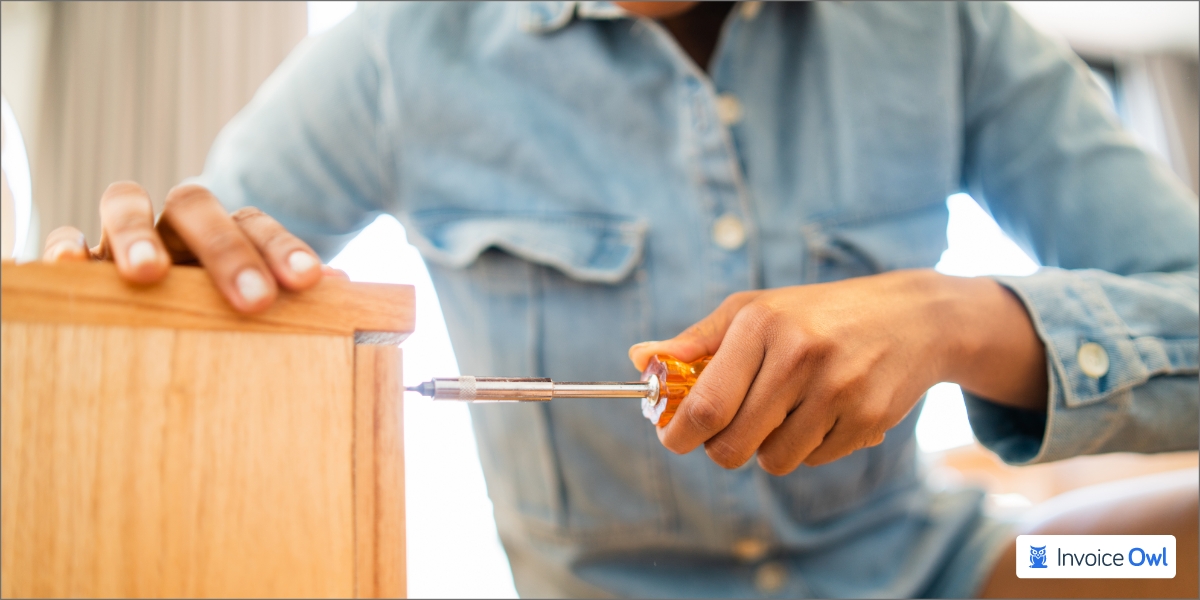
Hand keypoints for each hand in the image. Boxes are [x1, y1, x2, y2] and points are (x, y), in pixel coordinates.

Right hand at [42, 181, 332, 311]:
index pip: (256, 225)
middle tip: (251, 298)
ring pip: (126, 202)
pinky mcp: (78, 257)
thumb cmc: (212, 318)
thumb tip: (345, 288)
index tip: (307, 280)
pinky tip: (69, 265)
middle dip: (225, 248)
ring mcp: (124, 237)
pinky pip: (65, 234)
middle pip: (197, 205)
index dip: (283, 247)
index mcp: (225, 235)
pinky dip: (65, 243)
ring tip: (148, 274)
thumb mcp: (248, 309)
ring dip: (137, 233)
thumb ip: (290, 299)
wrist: (143, 327)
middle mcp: (175, 227)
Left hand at [628, 269, 1046, 474]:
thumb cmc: (816, 315)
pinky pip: (812, 460)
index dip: (679, 433)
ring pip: (773, 461)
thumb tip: (639, 360)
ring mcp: (837, 390)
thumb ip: (696, 342)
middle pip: (734, 445)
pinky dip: (807, 446)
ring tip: (785, 411)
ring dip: (767, 448)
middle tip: (726, 432)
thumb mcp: (755, 311)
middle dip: (721, 448)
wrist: (912, 318)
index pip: (705, 404)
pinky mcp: (867, 419)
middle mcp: (799, 356)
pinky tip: (823, 412)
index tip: (672, 437)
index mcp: (762, 324)